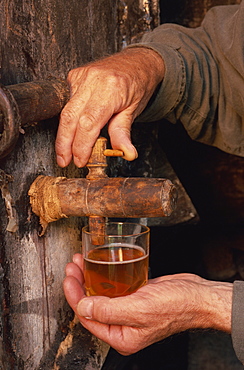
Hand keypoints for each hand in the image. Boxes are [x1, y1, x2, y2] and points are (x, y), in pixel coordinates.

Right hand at [55, 47, 164, 167]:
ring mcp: (81, 76)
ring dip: (63, 135)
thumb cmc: (138, 84)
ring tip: (65, 153)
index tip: (81, 160)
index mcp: (111, 89)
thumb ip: (124, 133)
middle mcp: (93, 80)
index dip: (81, 145)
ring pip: (65, 111)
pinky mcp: (74, 76)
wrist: (137, 62)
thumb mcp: (134, 111)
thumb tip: (126, 153)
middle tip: (65, 161)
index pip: (89, 123)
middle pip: (70, 117)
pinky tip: (71, 131)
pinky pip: (67, 102)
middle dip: (64, 143)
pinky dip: (68, 120)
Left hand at [63, 254, 231, 355]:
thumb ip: (108, 310)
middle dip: (80, 283)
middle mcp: (123, 324)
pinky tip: (101, 264)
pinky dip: (106, 275)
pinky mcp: (136, 296)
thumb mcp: (139, 309)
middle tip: (73, 266)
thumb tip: (82, 307)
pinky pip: (115, 286)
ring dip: (90, 277)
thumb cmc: (176, 306)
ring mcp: (129, 309)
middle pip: (92, 303)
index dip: (74, 296)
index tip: (69, 277)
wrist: (198, 296)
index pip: (88, 316)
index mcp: (121, 336)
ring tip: (82, 261)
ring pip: (102, 293)